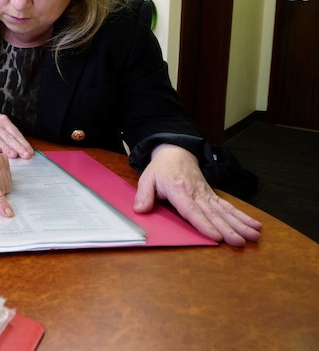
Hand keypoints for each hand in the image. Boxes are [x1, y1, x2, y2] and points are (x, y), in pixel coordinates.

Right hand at [0, 109, 33, 158]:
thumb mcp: (0, 123)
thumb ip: (9, 134)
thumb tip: (22, 147)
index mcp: (3, 121)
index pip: (15, 133)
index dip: (23, 143)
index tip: (29, 152)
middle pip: (8, 137)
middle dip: (18, 147)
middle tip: (25, 155)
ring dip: (6, 148)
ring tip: (13, 155)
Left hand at [134, 144, 261, 245]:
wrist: (176, 152)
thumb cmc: (160, 169)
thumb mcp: (146, 178)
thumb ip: (144, 195)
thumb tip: (140, 210)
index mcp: (179, 190)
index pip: (192, 210)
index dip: (204, 224)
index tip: (216, 236)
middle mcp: (196, 193)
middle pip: (213, 214)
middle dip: (228, 229)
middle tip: (240, 242)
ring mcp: (207, 194)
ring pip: (225, 211)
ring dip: (240, 224)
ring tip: (254, 236)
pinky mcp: (213, 196)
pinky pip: (228, 207)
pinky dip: (242, 216)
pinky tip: (255, 226)